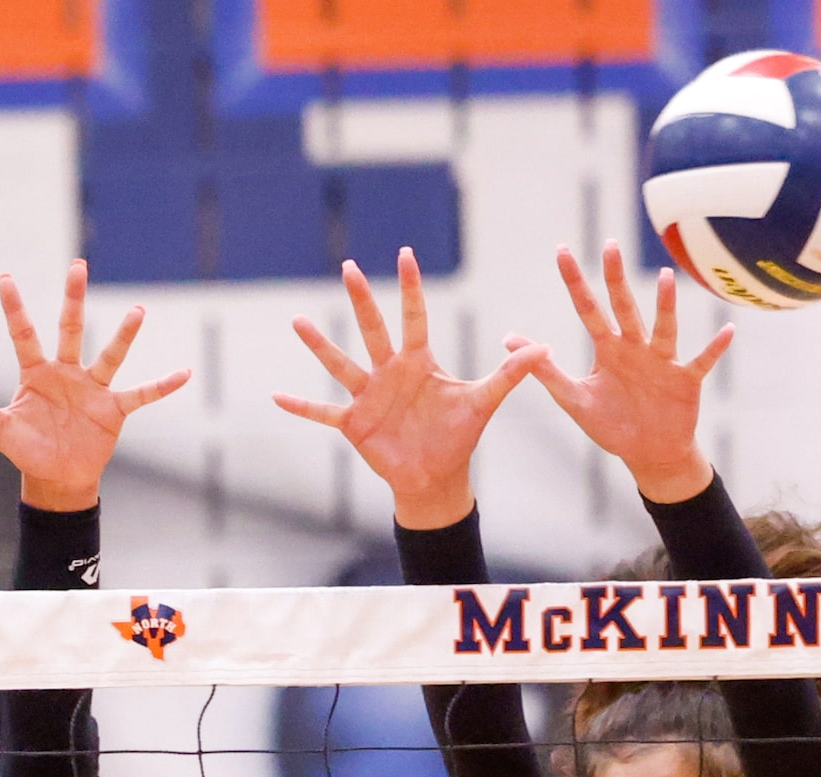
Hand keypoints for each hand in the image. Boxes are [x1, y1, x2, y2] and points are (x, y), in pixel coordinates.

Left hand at [0, 261, 188, 511]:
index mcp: (36, 374)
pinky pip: (142, 394)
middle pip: (70, 329)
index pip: (23, 334)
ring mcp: (92, 389)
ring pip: (109, 356)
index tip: (4, 277)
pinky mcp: (114, 409)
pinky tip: (184, 373)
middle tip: (77, 266)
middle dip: (73, 299)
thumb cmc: (27, 451)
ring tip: (137, 311)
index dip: (14, 307)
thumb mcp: (0, 429)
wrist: (56, 479)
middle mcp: (66, 373)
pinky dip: (162, 386)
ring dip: (124, 335)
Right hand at [273, 247, 544, 529]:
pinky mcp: (354, 424)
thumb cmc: (459, 437)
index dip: (411, 288)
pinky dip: (301, 407)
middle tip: (348, 267)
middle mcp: (390, 372)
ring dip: (320, 344)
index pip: (415, 317)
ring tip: (299, 321)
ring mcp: (368, 396)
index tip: (405, 255)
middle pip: (373, 329)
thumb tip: (543, 347)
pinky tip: (277, 398)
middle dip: (361, 299)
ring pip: (341, 364)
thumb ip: (509, 374)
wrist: (437, 477)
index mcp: (419, 363)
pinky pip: (323, 412)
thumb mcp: (483, 402)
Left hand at [522, 242, 730, 504]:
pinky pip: (703, 360)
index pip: (587, 308)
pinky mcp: (686, 380)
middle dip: (615, 278)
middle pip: (623, 307)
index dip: (574, 281)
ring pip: (663, 327)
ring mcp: (662, 361)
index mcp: (608, 349)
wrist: (648, 453)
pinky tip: (728, 330)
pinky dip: (715, 348)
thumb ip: (544, 371)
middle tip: (609, 244)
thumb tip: (508, 339)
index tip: (562, 250)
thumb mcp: (574, 399)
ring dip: (664, 304)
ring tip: (663, 277)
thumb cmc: (612, 425)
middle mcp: (635, 347)